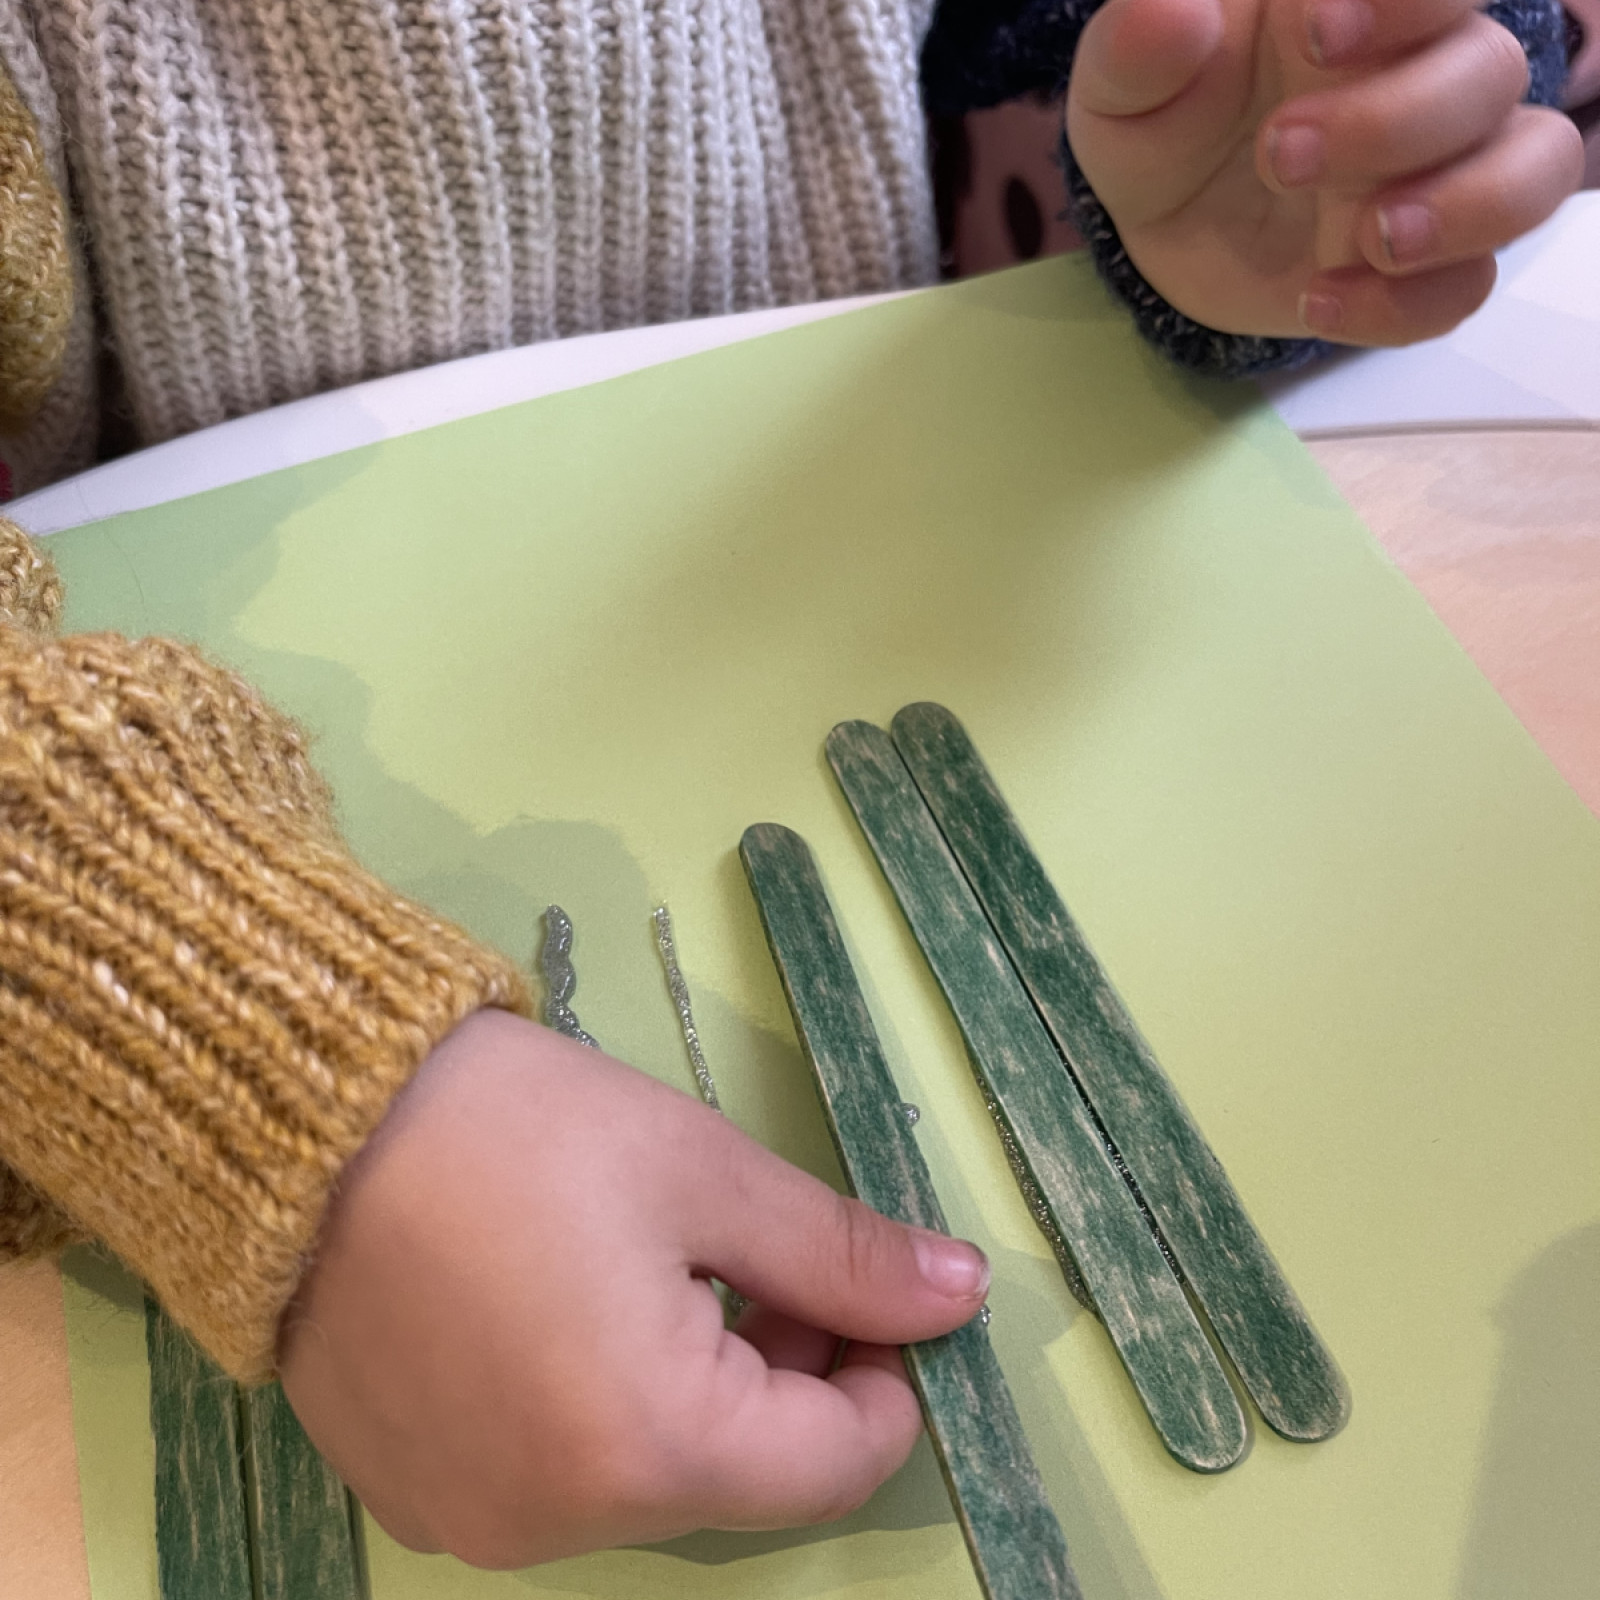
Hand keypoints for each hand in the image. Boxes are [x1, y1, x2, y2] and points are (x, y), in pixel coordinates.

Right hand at [277, 1010, 988, 1568]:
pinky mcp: (418, 1494)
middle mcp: (558, 1524)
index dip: (882, 1370)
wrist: (300, 1117)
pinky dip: (602, 1405)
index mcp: (648, 1448)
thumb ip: (840, 1254)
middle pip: (742, 1474)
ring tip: (663, 1262)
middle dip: (788, 1369)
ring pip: (652, 1475)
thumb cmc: (520, 1130)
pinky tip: (573, 1301)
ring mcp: (475, 1522)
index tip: (864, 1282)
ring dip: (697, 1386)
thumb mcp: (703, 1171)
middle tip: (765, 1253)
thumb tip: (963, 1296)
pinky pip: (559, 1475)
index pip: (838, 1462)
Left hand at [1067, 0, 1585, 344]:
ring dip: (1464, 208)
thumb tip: (1172, 13)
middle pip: (1488, 75)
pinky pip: (1467, 287)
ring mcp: (1436, 174)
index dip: (1405, 0)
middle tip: (1278, 155)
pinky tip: (1317, 303)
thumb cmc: (1162, 122)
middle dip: (1395, 121)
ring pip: (1531, 170)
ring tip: (1369, 238)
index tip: (1315, 32)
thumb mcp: (1122, 86)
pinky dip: (1405, 305)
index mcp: (1361, 5)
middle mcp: (1424, 76)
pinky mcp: (1421, 267)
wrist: (1160, 225)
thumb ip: (1140, 47)